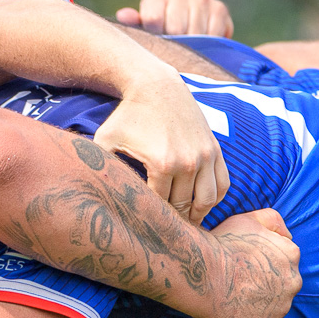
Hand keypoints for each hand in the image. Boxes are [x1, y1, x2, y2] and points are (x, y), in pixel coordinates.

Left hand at [93, 71, 229, 223]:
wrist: (156, 86)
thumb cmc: (128, 115)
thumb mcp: (106, 139)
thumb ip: (103, 166)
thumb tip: (95, 192)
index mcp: (163, 165)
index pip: (161, 205)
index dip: (154, 217)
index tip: (148, 225)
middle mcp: (189, 163)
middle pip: (185, 206)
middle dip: (176, 220)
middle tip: (167, 231)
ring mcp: (206, 157)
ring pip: (208, 201)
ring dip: (199, 215)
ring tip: (189, 222)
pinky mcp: (215, 150)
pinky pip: (223, 184)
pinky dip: (215, 198)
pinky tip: (202, 203)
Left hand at [117, 0, 233, 36]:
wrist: (193, 20)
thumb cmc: (164, 26)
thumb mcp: (146, 25)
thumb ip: (135, 22)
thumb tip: (123, 15)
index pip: (153, 20)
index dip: (157, 38)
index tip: (160, 43)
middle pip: (176, 30)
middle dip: (176, 44)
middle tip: (177, 47)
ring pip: (196, 35)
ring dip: (194, 46)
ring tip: (191, 45)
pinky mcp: (220, 8)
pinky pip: (214, 35)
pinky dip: (210, 44)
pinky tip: (204, 42)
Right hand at [195, 209, 300, 317]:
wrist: (203, 271)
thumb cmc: (222, 243)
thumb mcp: (250, 219)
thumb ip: (273, 221)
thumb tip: (287, 235)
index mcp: (291, 255)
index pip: (282, 263)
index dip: (261, 266)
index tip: (243, 266)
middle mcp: (293, 282)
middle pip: (280, 287)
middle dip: (262, 286)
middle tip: (236, 283)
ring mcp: (280, 307)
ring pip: (270, 308)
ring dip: (255, 305)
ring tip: (230, 298)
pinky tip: (228, 313)